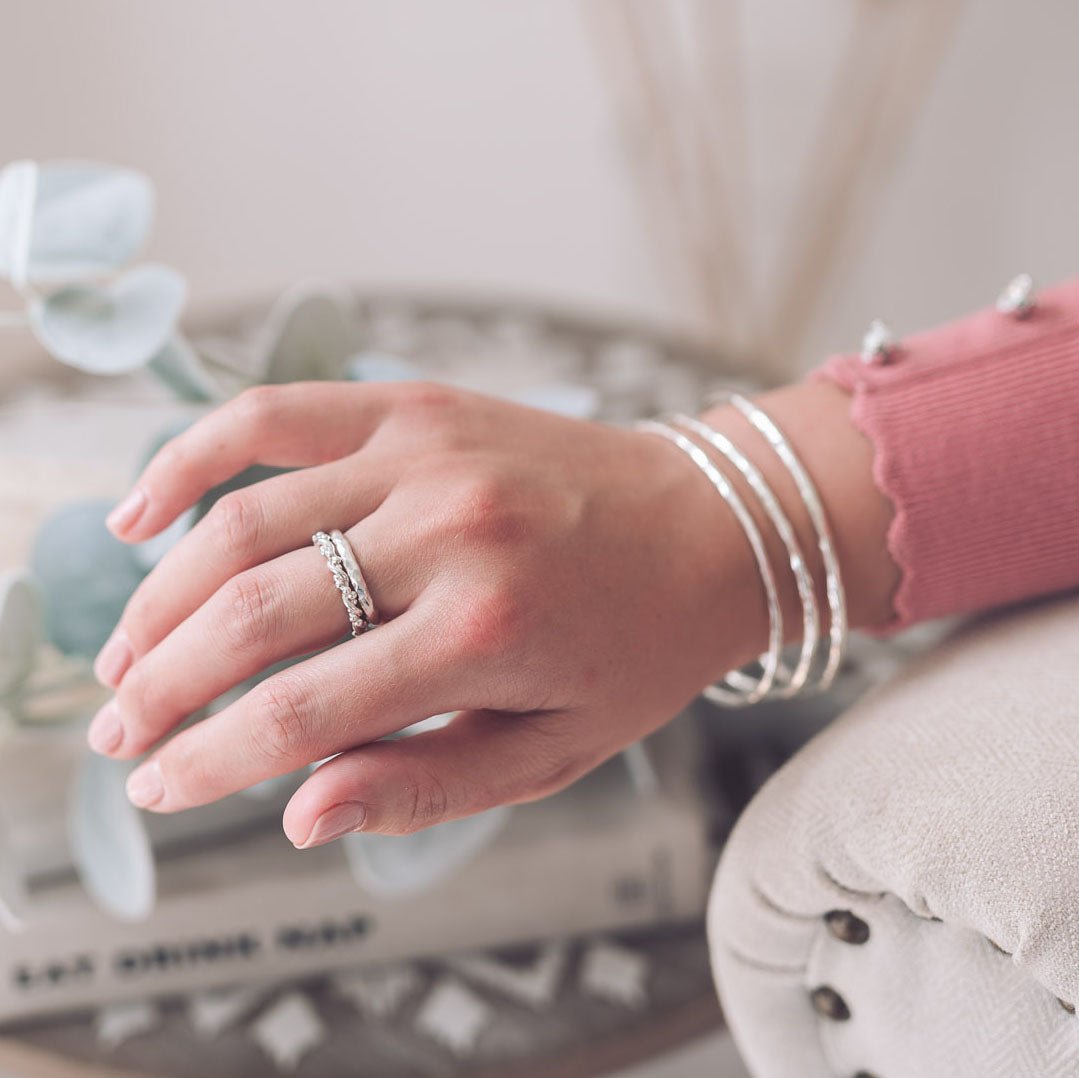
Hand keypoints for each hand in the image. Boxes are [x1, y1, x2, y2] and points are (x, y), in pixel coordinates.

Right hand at [86, 381, 763, 846]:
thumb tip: (298, 815)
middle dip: (162, 685)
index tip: (159, 786)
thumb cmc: (638, 648)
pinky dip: (191, 459)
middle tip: (120, 731)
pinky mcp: (417, 405)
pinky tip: (138, 514)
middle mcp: (445, 533)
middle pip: (250, 616)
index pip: (297, 713)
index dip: (208, 760)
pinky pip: (274, 416)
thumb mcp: (556, 750)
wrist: (709, 523)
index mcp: (483, 633)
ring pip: (242, 523)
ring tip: (124, 655)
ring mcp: (426, 454)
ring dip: (160, 597)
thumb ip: (426, 787)